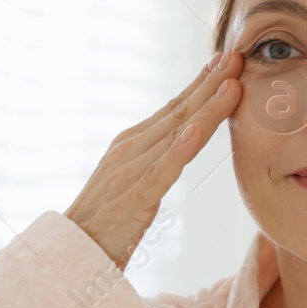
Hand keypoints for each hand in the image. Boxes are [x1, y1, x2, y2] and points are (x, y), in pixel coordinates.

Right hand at [64, 51, 242, 266]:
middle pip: (178, 112)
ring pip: (177, 134)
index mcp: (131, 144)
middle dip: (210, 83)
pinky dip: (181, 149)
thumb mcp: (130, 182)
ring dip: (207, 107)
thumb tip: (181, 140)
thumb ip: (153, 160)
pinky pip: (162, 170)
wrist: (70, 251)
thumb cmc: (104, 222)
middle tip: (235, 57)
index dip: (200, 83)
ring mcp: (132, 170)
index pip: (172, 108)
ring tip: (231, 84)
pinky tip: (197, 131)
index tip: (224, 62)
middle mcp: (131, 149)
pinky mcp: (135, 197)